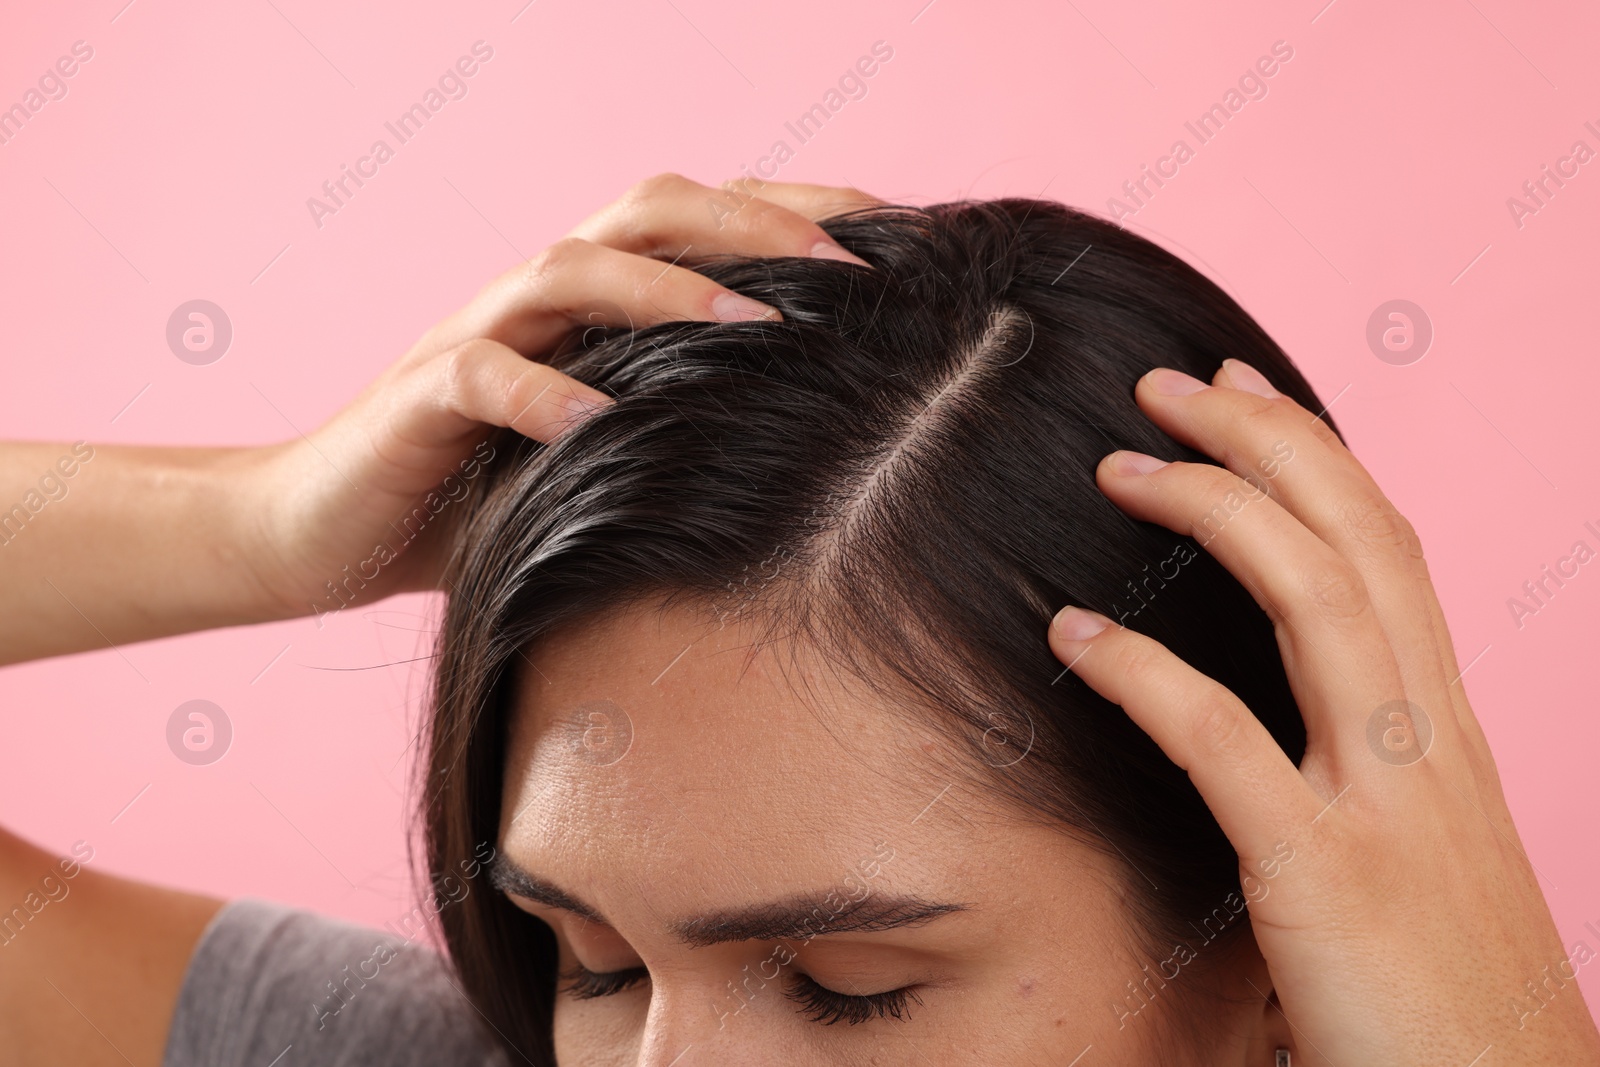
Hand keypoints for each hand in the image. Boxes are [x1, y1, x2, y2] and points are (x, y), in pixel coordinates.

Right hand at [243, 174, 879, 620]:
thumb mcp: (607, 458)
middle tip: (849, 263)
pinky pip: (480, 374)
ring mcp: (476, 337)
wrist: (325, 531)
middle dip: (752, 222)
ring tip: (752, 328)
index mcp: (593, 303)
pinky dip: (540, 392)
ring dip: (664, 291)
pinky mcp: (419, 398)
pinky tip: (596, 424)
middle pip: (646, 211)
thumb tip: (827, 454)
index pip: (702, 223)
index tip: (898, 238)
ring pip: (569, 269)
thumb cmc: (482, 497)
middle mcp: (538, 298)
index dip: (796, 210)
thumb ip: (683, 428)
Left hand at [1046, 359, 1599, 1062]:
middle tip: (1167, 385)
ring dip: (1213, 510)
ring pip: (1317, 600)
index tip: (1243, 395)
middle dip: (1264, 440)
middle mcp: (1432, 745)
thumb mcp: (1420, 865)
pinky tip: (1075, 634)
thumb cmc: (1449, 1006)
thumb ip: (1363, 784)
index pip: (1391, 553)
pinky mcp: (1328, 877)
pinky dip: (1144, 670)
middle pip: (1360, 539)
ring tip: (1120, 467)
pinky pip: (1225, 741)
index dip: (1317, 458)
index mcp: (1447, 736)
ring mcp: (1388, 805)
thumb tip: (1276, 738)